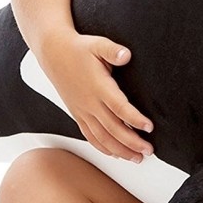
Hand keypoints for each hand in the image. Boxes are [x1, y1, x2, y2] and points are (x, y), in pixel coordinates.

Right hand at [39, 31, 153, 161]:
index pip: (119, 107)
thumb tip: (126, 55)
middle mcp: (89, 102)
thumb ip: (112, 50)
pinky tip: (115, 153)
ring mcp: (82, 111)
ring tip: (136, 158)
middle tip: (148, 150)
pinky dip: (103, 147)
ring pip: (102, 137)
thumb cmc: (78, 49)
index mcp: (98, 86)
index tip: (149, 127)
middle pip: (113, 129)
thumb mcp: (97, 44)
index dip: (134, 119)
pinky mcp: (77, 114)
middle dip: (132, 142)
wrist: (53, 54)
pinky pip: (90, 136)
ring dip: (120, 150)